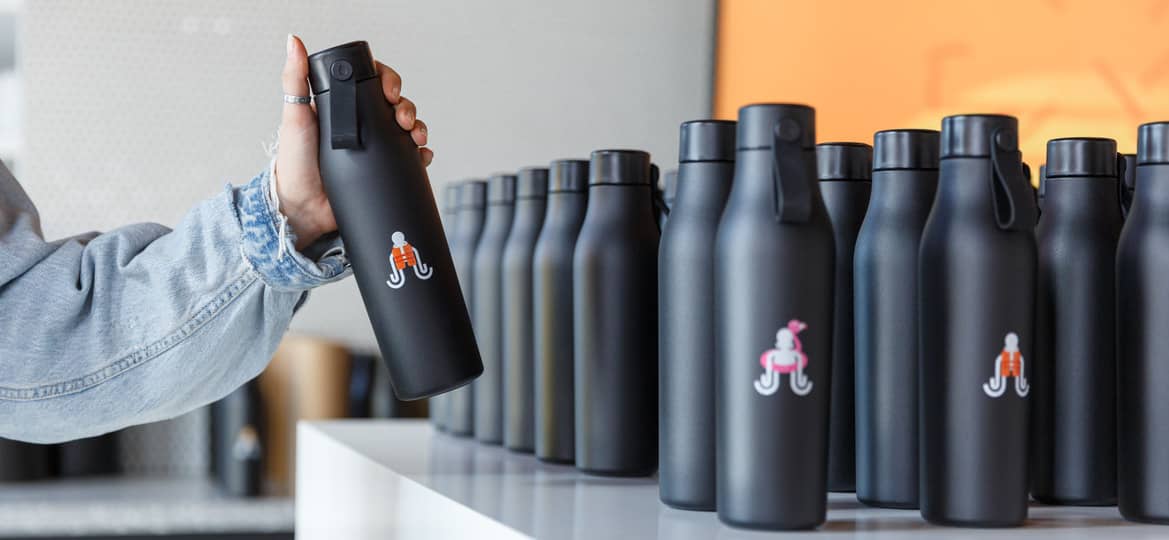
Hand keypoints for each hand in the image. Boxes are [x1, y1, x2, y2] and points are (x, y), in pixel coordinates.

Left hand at [275, 34, 432, 249]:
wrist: (303, 207)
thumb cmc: (294, 162)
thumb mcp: (295, 116)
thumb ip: (294, 79)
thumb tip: (294, 42)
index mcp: (344, 106)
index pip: (373, 83)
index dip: (388, 81)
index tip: (389, 91)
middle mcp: (362, 124)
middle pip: (395, 105)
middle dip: (406, 108)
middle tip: (402, 119)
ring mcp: (374, 147)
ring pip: (407, 129)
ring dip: (418, 128)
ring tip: (416, 137)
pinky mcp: (382, 170)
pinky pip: (410, 159)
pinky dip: (421, 155)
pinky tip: (422, 156)